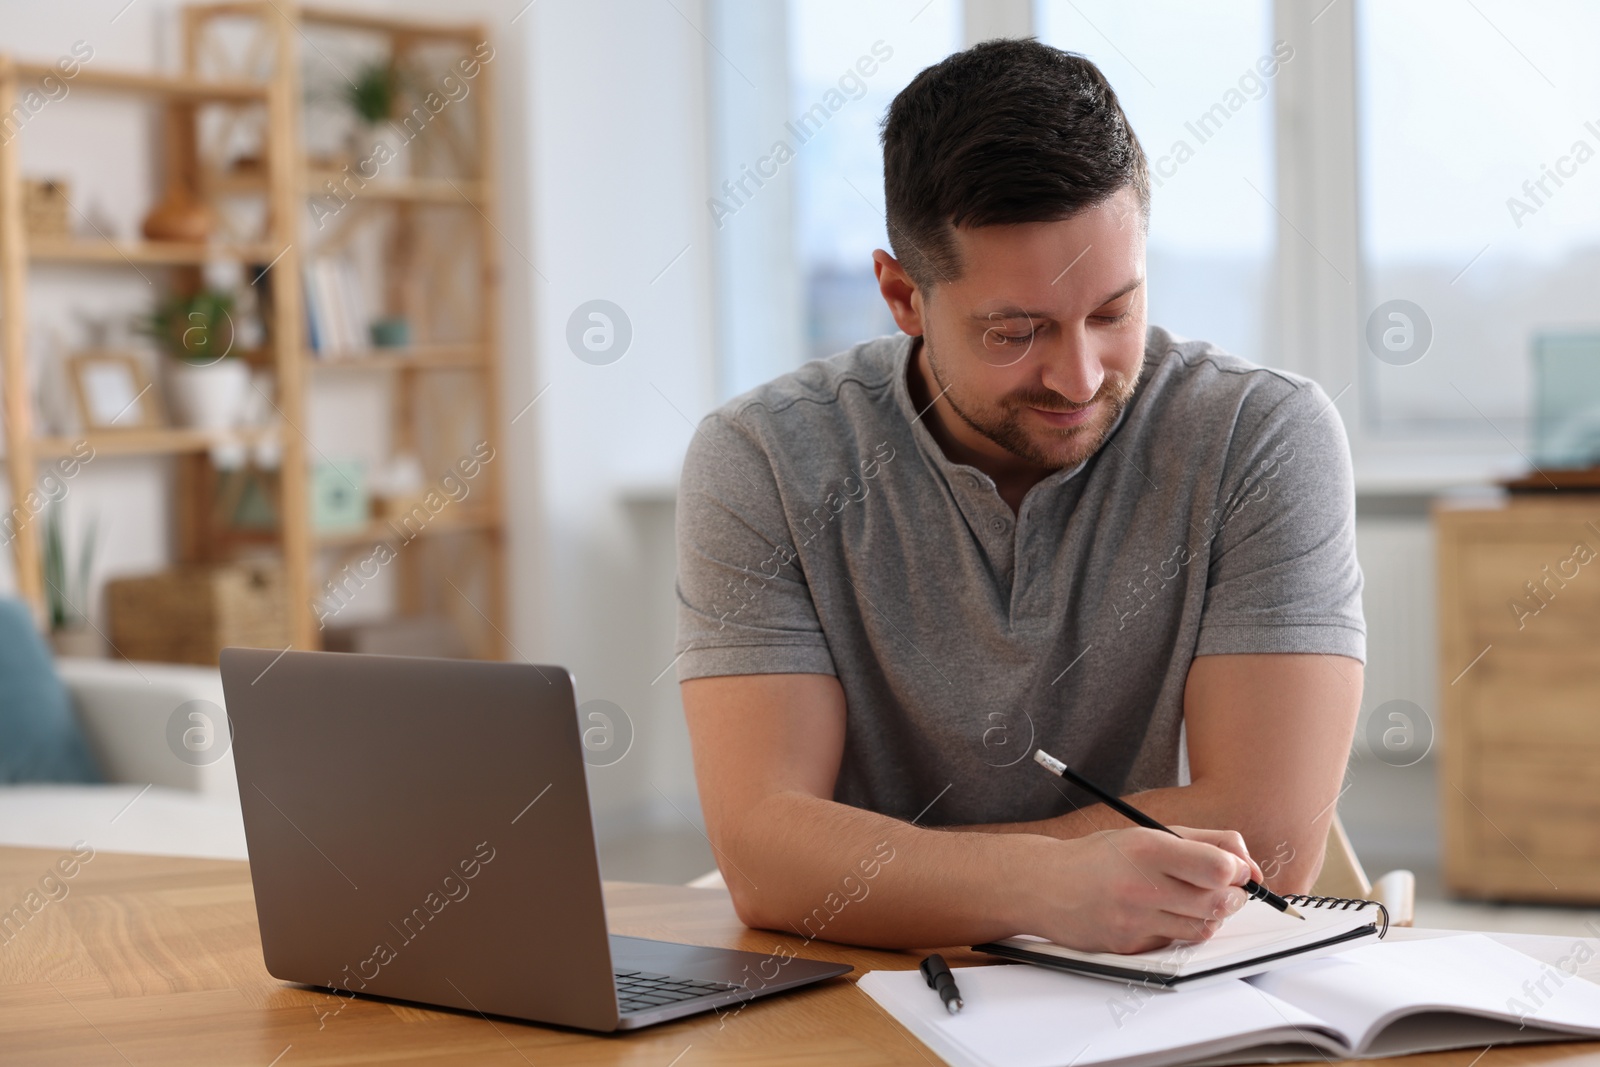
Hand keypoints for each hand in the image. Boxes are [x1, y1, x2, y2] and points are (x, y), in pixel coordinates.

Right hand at [1008, 827, 1255, 953]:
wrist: (1045, 885)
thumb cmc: (1100, 857)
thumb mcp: (1148, 833)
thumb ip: (1204, 841)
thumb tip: (1247, 863)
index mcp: (1148, 848)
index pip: (1218, 867)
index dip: (1238, 871)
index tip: (1236, 870)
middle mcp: (1141, 885)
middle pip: (1218, 902)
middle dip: (1234, 896)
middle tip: (1226, 889)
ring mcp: (1134, 920)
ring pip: (1203, 928)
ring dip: (1210, 916)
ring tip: (1192, 900)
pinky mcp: (1128, 946)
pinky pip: (1175, 942)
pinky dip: (1178, 930)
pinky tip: (1161, 914)